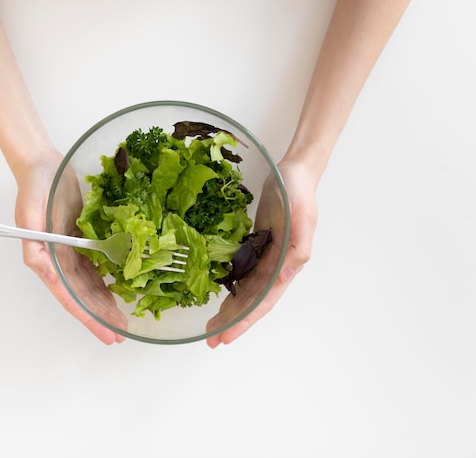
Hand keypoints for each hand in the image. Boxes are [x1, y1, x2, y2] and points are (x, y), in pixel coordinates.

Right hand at [14, 151, 125, 344]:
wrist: (44, 166)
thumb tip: (47, 273)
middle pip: (85, 297)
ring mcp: (73, 252)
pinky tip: (122, 290)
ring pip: (93, 285)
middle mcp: (61, 261)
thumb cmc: (34, 188)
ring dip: (106, 304)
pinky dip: (109, 280)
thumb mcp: (29, 214)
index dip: (89, 318)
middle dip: (102, 317)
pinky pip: (98, 266)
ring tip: (124, 320)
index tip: (107, 334)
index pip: (71, 298)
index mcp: (48, 261)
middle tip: (122, 333)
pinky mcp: (83, 240)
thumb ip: (34, 245)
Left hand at [206, 159, 317, 347]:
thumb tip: (288, 274)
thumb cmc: (299, 193)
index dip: (245, 321)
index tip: (226, 336)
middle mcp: (275, 267)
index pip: (263, 301)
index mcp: (287, 265)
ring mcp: (265, 258)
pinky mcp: (256, 247)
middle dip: (232, 322)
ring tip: (210, 324)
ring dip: (229, 309)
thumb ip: (299, 247)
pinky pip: (242, 273)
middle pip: (251, 302)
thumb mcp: (302, 217)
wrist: (294, 173)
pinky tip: (217, 295)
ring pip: (245, 291)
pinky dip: (230, 288)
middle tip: (210, 339)